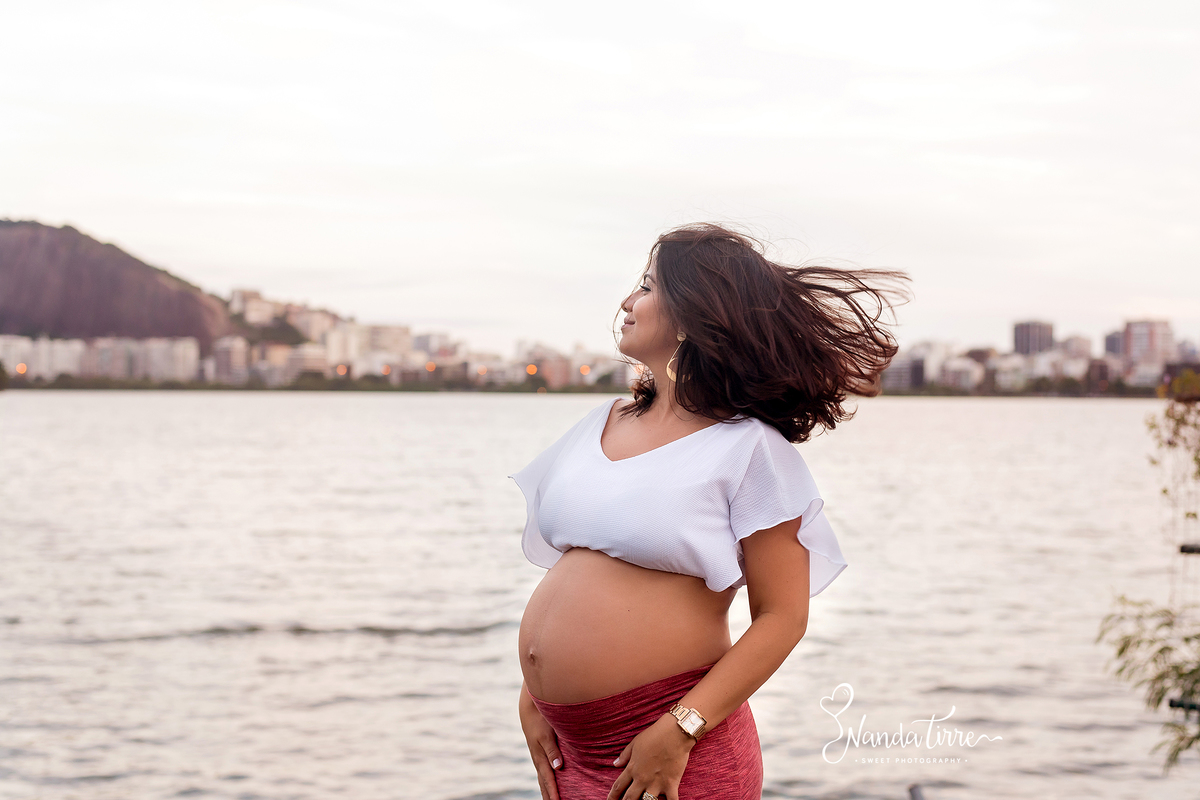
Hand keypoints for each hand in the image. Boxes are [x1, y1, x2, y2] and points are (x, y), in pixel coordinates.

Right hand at [519, 685, 563, 799]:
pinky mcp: (539, 750)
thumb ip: (553, 750)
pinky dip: (546, 779)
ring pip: (542, 777)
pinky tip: (551, 779)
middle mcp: (538, 759)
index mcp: (540, 757)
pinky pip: (543, 769)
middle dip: (549, 795)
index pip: (548, 779)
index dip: (553, 793)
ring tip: (551, 799)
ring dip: (546, 789)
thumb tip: (558, 768)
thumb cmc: (541, 720)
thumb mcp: (547, 734)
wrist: (530, 707)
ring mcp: (537, 755)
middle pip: (543, 782)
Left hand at [607, 713, 695, 799]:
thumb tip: (615, 764)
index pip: (618, 787)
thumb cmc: (654, 735)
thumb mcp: (635, 743)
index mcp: (632, 768)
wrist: (674, 732)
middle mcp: (642, 778)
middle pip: (629, 799)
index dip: (612, 796)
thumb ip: (625, 755)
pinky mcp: (671, 784)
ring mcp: (657, 783)